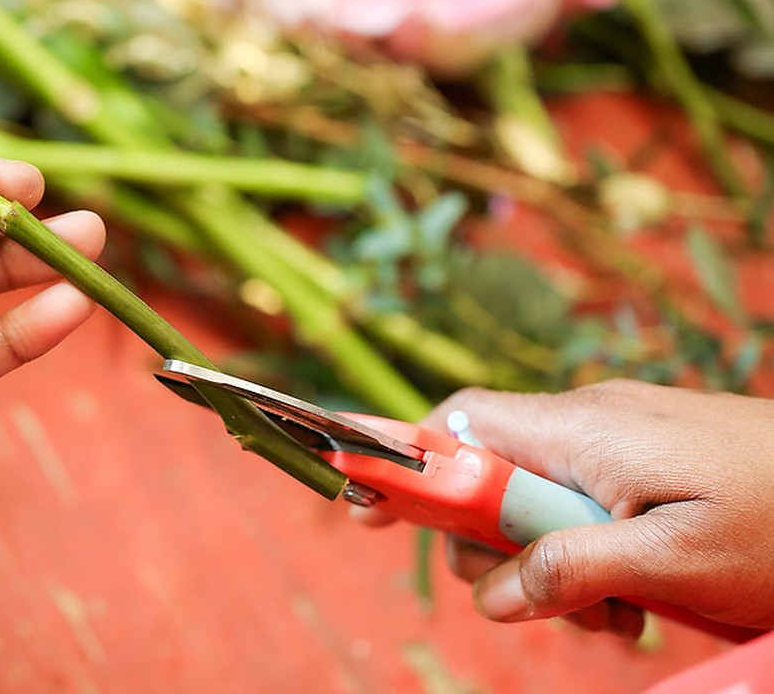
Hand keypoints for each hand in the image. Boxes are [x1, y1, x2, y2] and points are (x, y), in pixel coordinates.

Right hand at [353, 380, 773, 636]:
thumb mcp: (673, 561)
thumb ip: (572, 568)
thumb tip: (490, 597)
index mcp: (583, 430)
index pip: (462, 423)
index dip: (406, 459)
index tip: (364, 505)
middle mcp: (590, 420)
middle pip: (490, 468)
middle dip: (489, 543)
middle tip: (523, 602)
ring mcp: (621, 435)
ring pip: (539, 495)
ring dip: (548, 561)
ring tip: (609, 617)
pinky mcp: (649, 455)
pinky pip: (585, 499)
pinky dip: (589, 551)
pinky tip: (635, 600)